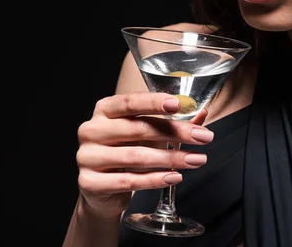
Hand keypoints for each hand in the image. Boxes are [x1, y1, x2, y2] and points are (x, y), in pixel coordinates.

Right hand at [75, 92, 213, 218]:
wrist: (100, 189)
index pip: (129, 102)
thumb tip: (202, 113)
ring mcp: (87, 156)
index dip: (153, 102)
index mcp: (104, 110)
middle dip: (175, 133)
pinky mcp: (89, 182)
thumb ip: (171, 123)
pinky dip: (154, 180)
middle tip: (203, 137)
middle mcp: (91, 130)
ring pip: (135, 157)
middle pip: (137, 129)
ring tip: (196, 160)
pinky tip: (174, 177)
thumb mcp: (146, 134)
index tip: (179, 104)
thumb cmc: (125, 152)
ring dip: (171, 159)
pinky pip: (127, 181)